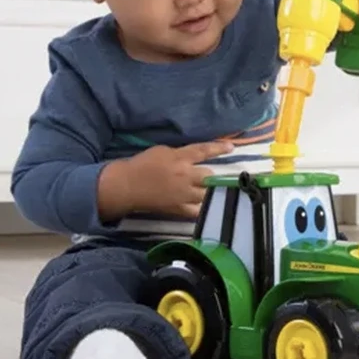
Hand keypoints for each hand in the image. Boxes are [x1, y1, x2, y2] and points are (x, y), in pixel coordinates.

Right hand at [101, 141, 233, 218]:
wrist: (127, 186)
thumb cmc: (142, 165)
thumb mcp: (162, 151)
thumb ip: (180, 154)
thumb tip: (192, 158)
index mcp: (180, 158)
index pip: (203, 151)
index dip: (218, 148)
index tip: (231, 147)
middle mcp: (185, 176)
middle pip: (209, 177)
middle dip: (211, 177)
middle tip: (210, 178)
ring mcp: (183, 195)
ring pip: (207, 195)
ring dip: (209, 192)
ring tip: (208, 192)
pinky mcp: (179, 209)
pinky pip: (198, 211)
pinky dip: (202, 209)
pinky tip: (204, 207)